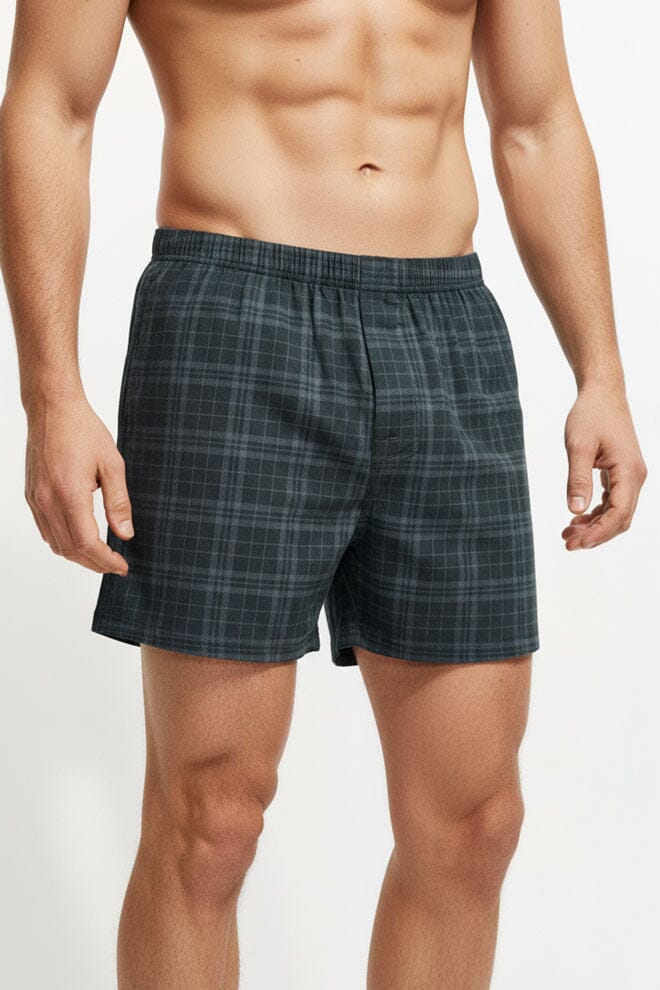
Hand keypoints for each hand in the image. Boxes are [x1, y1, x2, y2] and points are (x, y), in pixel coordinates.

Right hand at [24, 395, 132, 573]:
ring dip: (78, 556)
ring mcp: (36, 499)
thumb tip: (126, 534)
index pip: (87, 543)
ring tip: (101, 556)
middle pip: (70, 550)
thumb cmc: (83, 430)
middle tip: (115, 565)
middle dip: (94, 564)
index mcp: (69, 494)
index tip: (122, 566)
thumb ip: (118, 502)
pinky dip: (62, 542)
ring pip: (55, 544)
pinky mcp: (31, 495)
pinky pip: (45, 530)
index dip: (106, 561)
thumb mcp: (112, 464)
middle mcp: (47, 501)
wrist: (52, 408)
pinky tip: (79, 539)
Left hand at [562, 382, 646, 550]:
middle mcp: (635, 477)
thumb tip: (575, 510)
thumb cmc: (590, 415)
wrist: (602, 393)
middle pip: (620, 519)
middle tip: (567, 543)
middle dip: (595, 535)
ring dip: (594, 526)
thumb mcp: (578, 447)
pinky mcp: (621, 473)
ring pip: (617, 513)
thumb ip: (577, 479)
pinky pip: (613, 502)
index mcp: (629, 472)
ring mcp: (630, 476)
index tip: (576, 543)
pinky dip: (596, 513)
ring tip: (567, 533)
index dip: (598, 533)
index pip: (619, 513)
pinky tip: (576, 518)